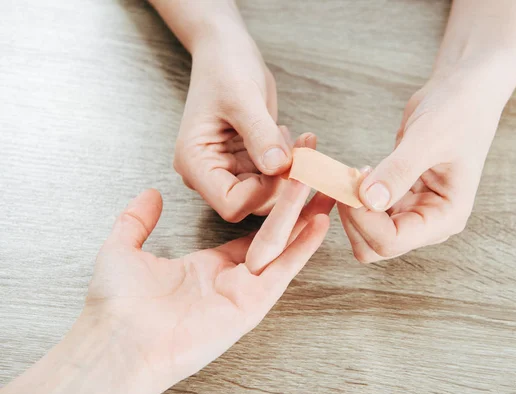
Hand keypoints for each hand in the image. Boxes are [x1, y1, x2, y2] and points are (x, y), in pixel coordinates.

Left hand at [2, 179, 333, 393]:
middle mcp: (231, 279)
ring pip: (281, 245)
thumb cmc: (116, 304)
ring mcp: (244, 291)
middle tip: (311, 176)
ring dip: (302, 215)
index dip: (267, 210)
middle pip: (273, 235)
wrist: (118, 339)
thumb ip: (137, 220)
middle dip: (294, 204)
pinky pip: (283, 269)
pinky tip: (319, 221)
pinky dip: (303, 245)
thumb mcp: (123, 248)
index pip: (250, 234)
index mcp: (206, 267)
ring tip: (322, 186)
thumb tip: (149, 195)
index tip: (281, 187)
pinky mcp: (252, 303)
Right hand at [174, 15, 291, 221]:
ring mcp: (227, 169)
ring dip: (291, 172)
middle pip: (252, 203)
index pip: (232, 204)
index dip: (265, 192)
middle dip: (283, 182)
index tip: (289, 166)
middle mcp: (208, 173)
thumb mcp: (243, 98)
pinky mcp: (246, 163)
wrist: (227, 51)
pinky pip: (273, 177)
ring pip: (267, 192)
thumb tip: (279, 167)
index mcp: (195, 162)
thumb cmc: (225, 67)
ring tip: (300, 141)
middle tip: (305, 152)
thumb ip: (260, 135)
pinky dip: (290, 163)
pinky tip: (294, 139)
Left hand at [339, 69, 503, 261]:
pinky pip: (368, 212)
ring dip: (351, 209)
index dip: (364, 219)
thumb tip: (368, 200)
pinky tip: (357, 173)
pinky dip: (354, 198)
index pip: (393, 241)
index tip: (352, 185)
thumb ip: (398, 171)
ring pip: (368, 233)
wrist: (461, 94)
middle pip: (376, 246)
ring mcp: (413, 211)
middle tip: (347, 181)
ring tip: (352, 174)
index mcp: (445, 217)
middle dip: (355, 218)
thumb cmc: (457, 113)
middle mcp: (429, 222)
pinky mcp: (399, 198)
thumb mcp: (428, 139)